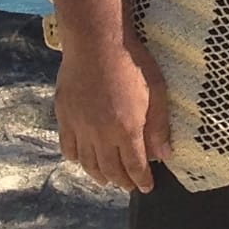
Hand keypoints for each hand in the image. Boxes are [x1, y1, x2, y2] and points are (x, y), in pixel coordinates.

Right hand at [55, 31, 171, 192]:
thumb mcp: (157, 91)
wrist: (96, 41)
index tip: (147, 187)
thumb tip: (164, 156)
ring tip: (108, 179)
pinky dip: (77, 159)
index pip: (134, 166)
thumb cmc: (132, 62)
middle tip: (129, 185)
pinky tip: (84, 160)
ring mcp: (80, 126)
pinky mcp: (64, 115)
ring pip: (88, 163)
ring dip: (99, 175)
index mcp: (126, 129)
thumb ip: (159, 126)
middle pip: (110, 169)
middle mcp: (100, 133)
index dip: (141, 180)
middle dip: (122, 181)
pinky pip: (68, 147)